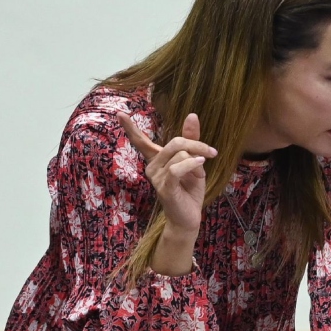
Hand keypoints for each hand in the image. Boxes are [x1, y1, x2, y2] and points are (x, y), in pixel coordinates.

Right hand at [117, 112, 217, 233]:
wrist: (190, 216)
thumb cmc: (189, 189)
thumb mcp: (193, 160)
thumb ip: (191, 139)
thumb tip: (191, 115)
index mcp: (157, 159)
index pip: (141, 141)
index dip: (130, 128)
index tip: (119, 113)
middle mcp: (152, 167)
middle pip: (175, 143)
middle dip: (197, 145)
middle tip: (211, 153)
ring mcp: (156, 178)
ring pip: (180, 155)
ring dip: (198, 162)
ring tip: (200, 174)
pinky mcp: (164, 188)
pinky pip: (177, 169)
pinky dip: (191, 165)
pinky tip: (201, 167)